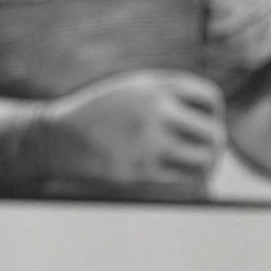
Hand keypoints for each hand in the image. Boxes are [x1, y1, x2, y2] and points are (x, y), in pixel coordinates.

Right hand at [29, 70, 226, 194]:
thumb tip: (213, 121)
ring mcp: (148, 141)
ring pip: (204, 160)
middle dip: (214, 146)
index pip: (210, 99)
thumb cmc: (98, 115)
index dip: (213, 115)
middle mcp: (155, 110)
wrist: (55, 137)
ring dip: (206, 168)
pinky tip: (183, 182)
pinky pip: (184, 182)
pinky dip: (190, 184)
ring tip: (198, 171)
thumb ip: (167, 97)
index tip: (201, 126)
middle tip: (207, 155)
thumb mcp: (131, 91)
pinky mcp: (140, 171)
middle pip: (213, 133)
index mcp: (154, 86)